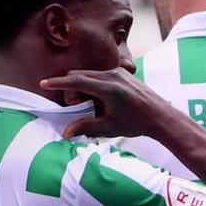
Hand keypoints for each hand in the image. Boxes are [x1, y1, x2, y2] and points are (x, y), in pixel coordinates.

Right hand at [39, 67, 175, 139]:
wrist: (161, 117)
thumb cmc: (136, 124)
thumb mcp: (109, 127)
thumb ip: (86, 127)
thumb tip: (65, 133)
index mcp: (109, 88)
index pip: (77, 81)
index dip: (58, 83)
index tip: (43, 83)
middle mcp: (114, 76)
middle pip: (80, 76)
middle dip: (71, 89)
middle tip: (76, 106)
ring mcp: (120, 72)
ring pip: (89, 75)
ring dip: (83, 87)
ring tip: (91, 105)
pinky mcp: (124, 73)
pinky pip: (100, 75)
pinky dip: (94, 85)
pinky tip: (101, 100)